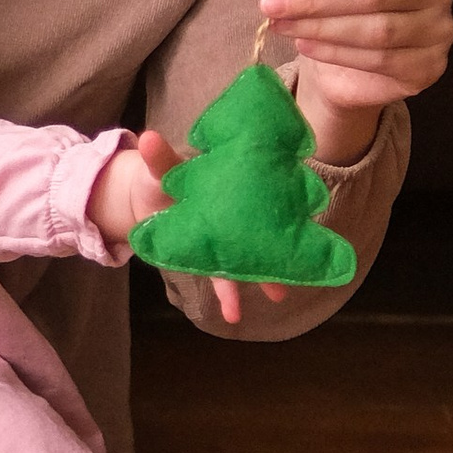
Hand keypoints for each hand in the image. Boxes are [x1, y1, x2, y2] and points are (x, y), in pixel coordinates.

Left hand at [97, 130, 285, 327]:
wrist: (146, 200)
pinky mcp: (214, 257)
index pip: (268, 187)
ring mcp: (229, 236)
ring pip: (253, 256)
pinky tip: (234, 314)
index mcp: (235, 181)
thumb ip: (159, 159)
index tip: (306, 210)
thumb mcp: (162, 168)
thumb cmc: (162, 176)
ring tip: (280, 294)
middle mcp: (240, 210)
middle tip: (304, 258)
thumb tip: (147, 138)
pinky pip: (224, 277)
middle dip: (285, 243)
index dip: (288, 198)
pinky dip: (228, 296)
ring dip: (266, 276)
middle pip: (269, 226)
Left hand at [258, 0, 452, 163]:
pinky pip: (381, 60)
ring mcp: (438, 28)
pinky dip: (337, 54)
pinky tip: (306, 46)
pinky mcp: (430, 65)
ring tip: (283, 26)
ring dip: (322, 28)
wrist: (357, 66)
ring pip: (376, 29)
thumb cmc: (342, 10)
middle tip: (272, 4)